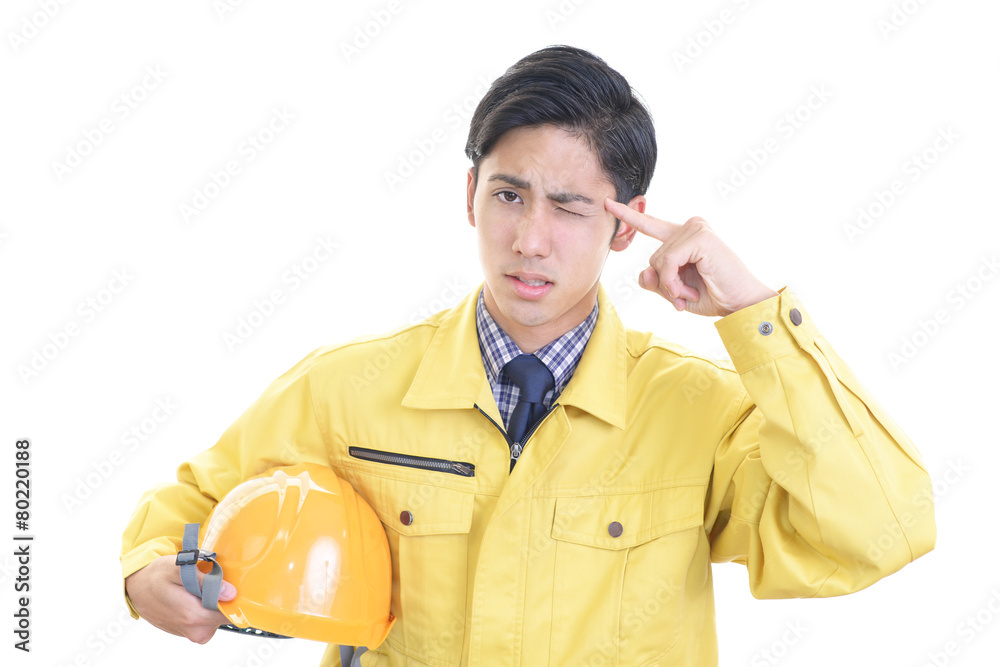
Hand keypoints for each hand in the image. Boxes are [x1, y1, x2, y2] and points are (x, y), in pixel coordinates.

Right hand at [125, 554, 236, 643]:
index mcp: (193, 616)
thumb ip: (206, 581)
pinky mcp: (190, 631)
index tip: (230, 583)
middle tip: (211, 581)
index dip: (235, 597)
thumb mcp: (179, 568)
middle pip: (225, 615)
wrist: (137, 588)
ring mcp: (192, 633)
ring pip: (216, 617)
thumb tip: (230, 593)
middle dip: (223, 598)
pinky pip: (207, 619)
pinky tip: (194, 596)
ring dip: (213, 602)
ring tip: (199, 588)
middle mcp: (194, 630)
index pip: (230, 614)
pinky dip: (205, 607)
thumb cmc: (156, 576)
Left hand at [605, 198, 776, 315]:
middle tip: (685, 296)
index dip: (628, 216)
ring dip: (671, 286)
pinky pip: (668, 262)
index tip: (607, 203)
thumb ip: (655, 281)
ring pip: (658, 262)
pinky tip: (688, 291)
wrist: (741, 305)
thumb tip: (642, 272)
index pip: (650, 225)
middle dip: (665, 284)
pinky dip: (673, 282)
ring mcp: (696, 228)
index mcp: (684, 236)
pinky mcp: (700, 236)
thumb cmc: (714, 296)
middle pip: (652, 258)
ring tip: (690, 294)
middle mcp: (690, 227)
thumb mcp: (675, 292)